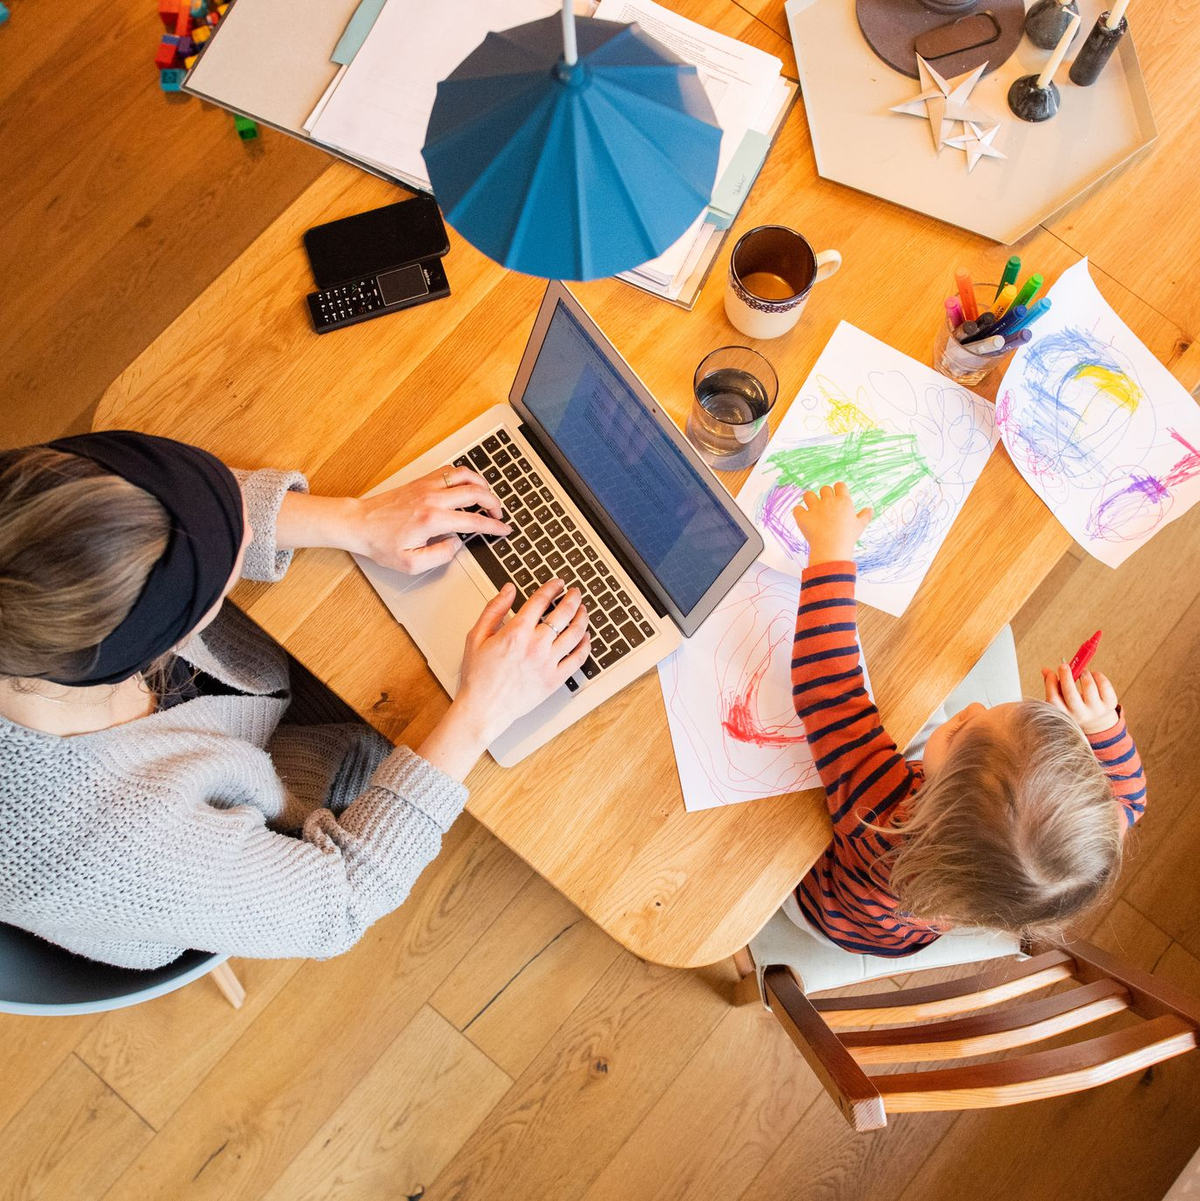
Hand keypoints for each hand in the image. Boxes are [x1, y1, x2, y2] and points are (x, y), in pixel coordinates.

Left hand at [349, 467, 511, 572]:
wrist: (358, 524)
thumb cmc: (380, 543)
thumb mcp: (411, 563)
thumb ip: (440, 556)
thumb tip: (455, 544)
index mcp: (432, 520)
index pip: (473, 521)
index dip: (493, 527)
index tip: (504, 529)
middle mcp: (432, 498)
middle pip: (475, 492)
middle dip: (494, 503)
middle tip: (499, 514)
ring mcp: (426, 486)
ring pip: (464, 475)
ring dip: (482, 484)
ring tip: (488, 496)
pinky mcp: (420, 481)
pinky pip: (449, 471)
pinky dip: (464, 475)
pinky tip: (467, 485)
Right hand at [453, 580, 590, 742]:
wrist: (483, 709)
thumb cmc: (478, 676)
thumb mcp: (476, 636)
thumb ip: (494, 609)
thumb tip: (508, 590)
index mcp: (517, 632)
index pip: (541, 600)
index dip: (553, 587)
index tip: (557, 583)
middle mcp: (536, 645)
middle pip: (564, 613)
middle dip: (572, 598)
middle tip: (575, 592)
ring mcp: (548, 663)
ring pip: (576, 633)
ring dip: (582, 617)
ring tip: (583, 610)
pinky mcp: (555, 679)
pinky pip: (578, 659)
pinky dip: (585, 645)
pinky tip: (585, 638)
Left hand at [792, 482, 872, 565]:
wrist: (832, 548)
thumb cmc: (847, 538)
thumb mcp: (860, 526)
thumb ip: (865, 516)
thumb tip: (870, 509)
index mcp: (843, 501)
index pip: (839, 485)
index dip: (837, 490)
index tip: (837, 497)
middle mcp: (828, 501)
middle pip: (824, 489)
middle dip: (824, 495)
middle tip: (825, 507)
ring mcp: (814, 508)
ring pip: (808, 494)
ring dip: (809, 500)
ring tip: (812, 509)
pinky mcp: (803, 516)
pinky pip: (797, 509)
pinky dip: (798, 512)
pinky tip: (802, 517)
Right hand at [1042, 664, 1119, 734]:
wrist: (1098, 722)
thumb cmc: (1076, 706)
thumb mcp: (1063, 700)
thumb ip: (1053, 685)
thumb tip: (1045, 670)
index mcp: (1065, 714)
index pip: (1054, 699)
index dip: (1051, 684)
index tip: (1051, 673)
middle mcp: (1080, 715)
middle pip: (1071, 694)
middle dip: (1066, 677)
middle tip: (1064, 666)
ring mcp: (1096, 710)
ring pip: (1089, 687)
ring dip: (1084, 674)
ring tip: (1082, 671)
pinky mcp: (1110, 704)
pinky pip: (1104, 685)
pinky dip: (1097, 675)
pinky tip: (1093, 675)